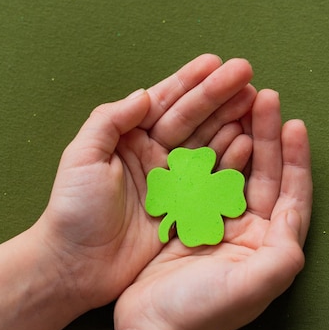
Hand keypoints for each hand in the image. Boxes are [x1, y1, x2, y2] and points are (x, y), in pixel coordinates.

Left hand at [33, 54, 256, 311]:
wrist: (76, 267)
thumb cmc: (73, 211)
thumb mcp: (81, 159)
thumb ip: (109, 122)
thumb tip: (144, 94)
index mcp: (129, 139)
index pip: (164, 102)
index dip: (190, 82)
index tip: (216, 62)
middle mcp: (154, 155)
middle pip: (192, 118)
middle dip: (219, 95)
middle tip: (247, 75)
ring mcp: (171, 181)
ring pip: (207, 143)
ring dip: (230, 121)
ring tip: (255, 101)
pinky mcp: (184, 208)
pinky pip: (212, 179)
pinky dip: (231, 160)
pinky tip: (248, 142)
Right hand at [104, 90, 311, 329]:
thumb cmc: (203, 313)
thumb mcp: (252, 285)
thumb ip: (282, 252)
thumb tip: (295, 214)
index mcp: (270, 246)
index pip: (292, 193)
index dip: (296, 158)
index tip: (294, 123)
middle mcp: (250, 234)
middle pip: (265, 175)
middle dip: (267, 136)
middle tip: (264, 98)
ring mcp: (219, 226)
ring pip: (235, 172)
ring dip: (240, 139)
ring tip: (240, 105)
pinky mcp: (190, 222)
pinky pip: (204, 180)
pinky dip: (209, 156)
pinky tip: (209, 134)